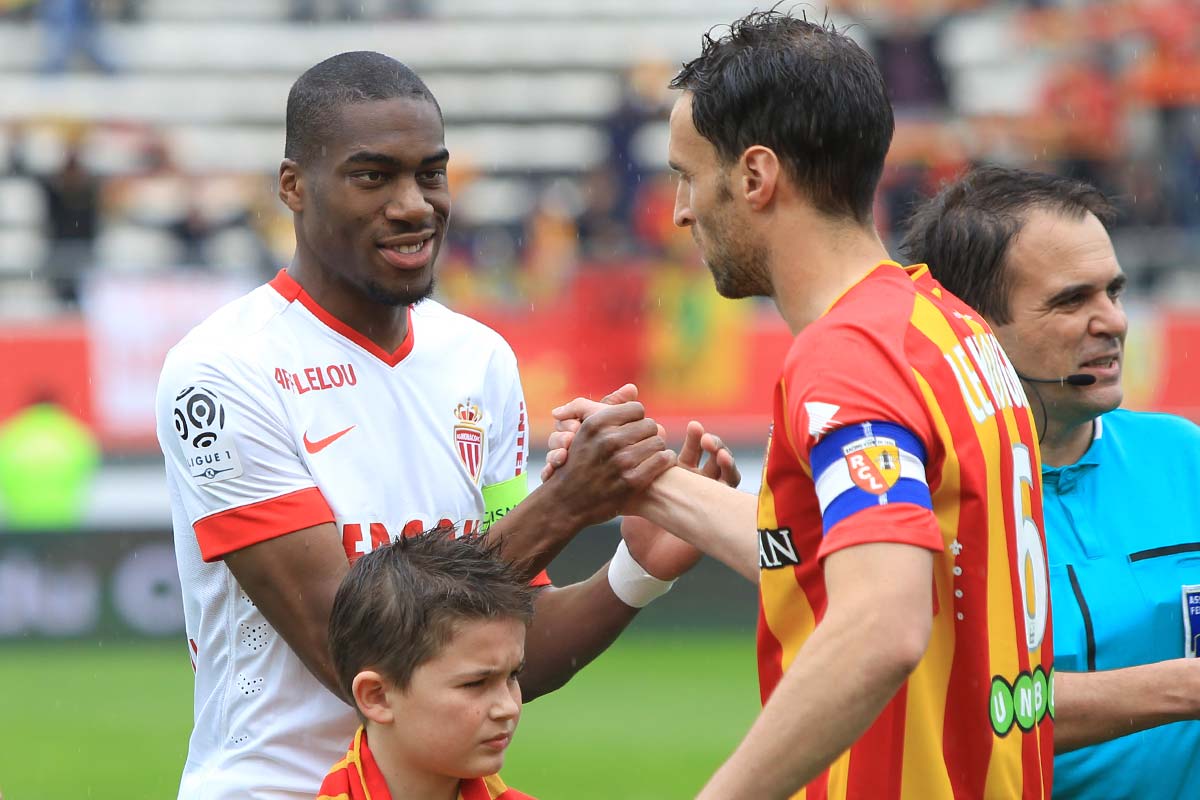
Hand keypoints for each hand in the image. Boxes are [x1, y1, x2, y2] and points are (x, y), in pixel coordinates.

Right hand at [543, 400, 675, 528]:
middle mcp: (608, 440)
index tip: (631, 430)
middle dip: (647, 434)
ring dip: (657, 448)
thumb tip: (633, 388)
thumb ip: (607, 406)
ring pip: (658, 442)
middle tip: (642, 444)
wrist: (566, 502)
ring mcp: (620, 462)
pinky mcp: (632, 481)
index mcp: (596, 423)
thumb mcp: (584, 430)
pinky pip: (663, 460)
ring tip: (649, 454)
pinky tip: (659, 464)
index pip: (636, 409)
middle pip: (650, 425)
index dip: (636, 419)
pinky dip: (665, 461)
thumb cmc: (578, 462)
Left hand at [621, 420, 740, 580]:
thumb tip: (619, 437)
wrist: (644, 553)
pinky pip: (730, 492)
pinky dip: (730, 475)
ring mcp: (709, 497)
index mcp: (679, 474)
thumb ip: (630, 463)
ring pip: (726, 470)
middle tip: (702, 434)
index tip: (693, 426)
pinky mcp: (717, 512)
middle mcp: (697, 484)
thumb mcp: (630, 485)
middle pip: (713, 455)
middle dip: (711, 442)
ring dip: (724, 456)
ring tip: (716, 449)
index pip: (694, 449)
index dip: (697, 437)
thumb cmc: (636, 519)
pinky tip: (724, 464)